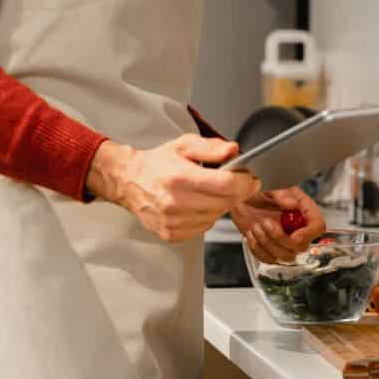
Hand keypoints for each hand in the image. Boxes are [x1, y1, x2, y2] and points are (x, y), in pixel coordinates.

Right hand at [87, 135, 259, 242]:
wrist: (128, 181)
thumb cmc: (157, 163)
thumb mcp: (184, 145)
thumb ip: (211, 147)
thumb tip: (234, 150)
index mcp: (180, 177)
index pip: (226, 185)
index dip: (245, 181)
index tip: (250, 178)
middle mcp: (176, 202)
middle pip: (225, 202)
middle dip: (237, 192)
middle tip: (235, 182)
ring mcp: (173, 221)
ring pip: (217, 216)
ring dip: (221, 204)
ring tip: (209, 191)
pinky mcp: (171, 234)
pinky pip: (204, 227)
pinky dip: (207, 216)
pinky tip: (198, 204)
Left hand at [231, 186, 325, 262]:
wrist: (240, 197)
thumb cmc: (258, 188)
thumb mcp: (271, 186)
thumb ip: (282, 195)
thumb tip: (293, 204)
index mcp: (303, 209)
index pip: (317, 226)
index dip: (308, 234)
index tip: (294, 235)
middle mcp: (297, 227)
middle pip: (301, 246)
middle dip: (280, 238)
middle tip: (265, 222)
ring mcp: (284, 240)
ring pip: (285, 256)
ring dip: (267, 243)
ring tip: (256, 226)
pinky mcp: (270, 248)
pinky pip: (269, 259)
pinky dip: (258, 248)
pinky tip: (252, 233)